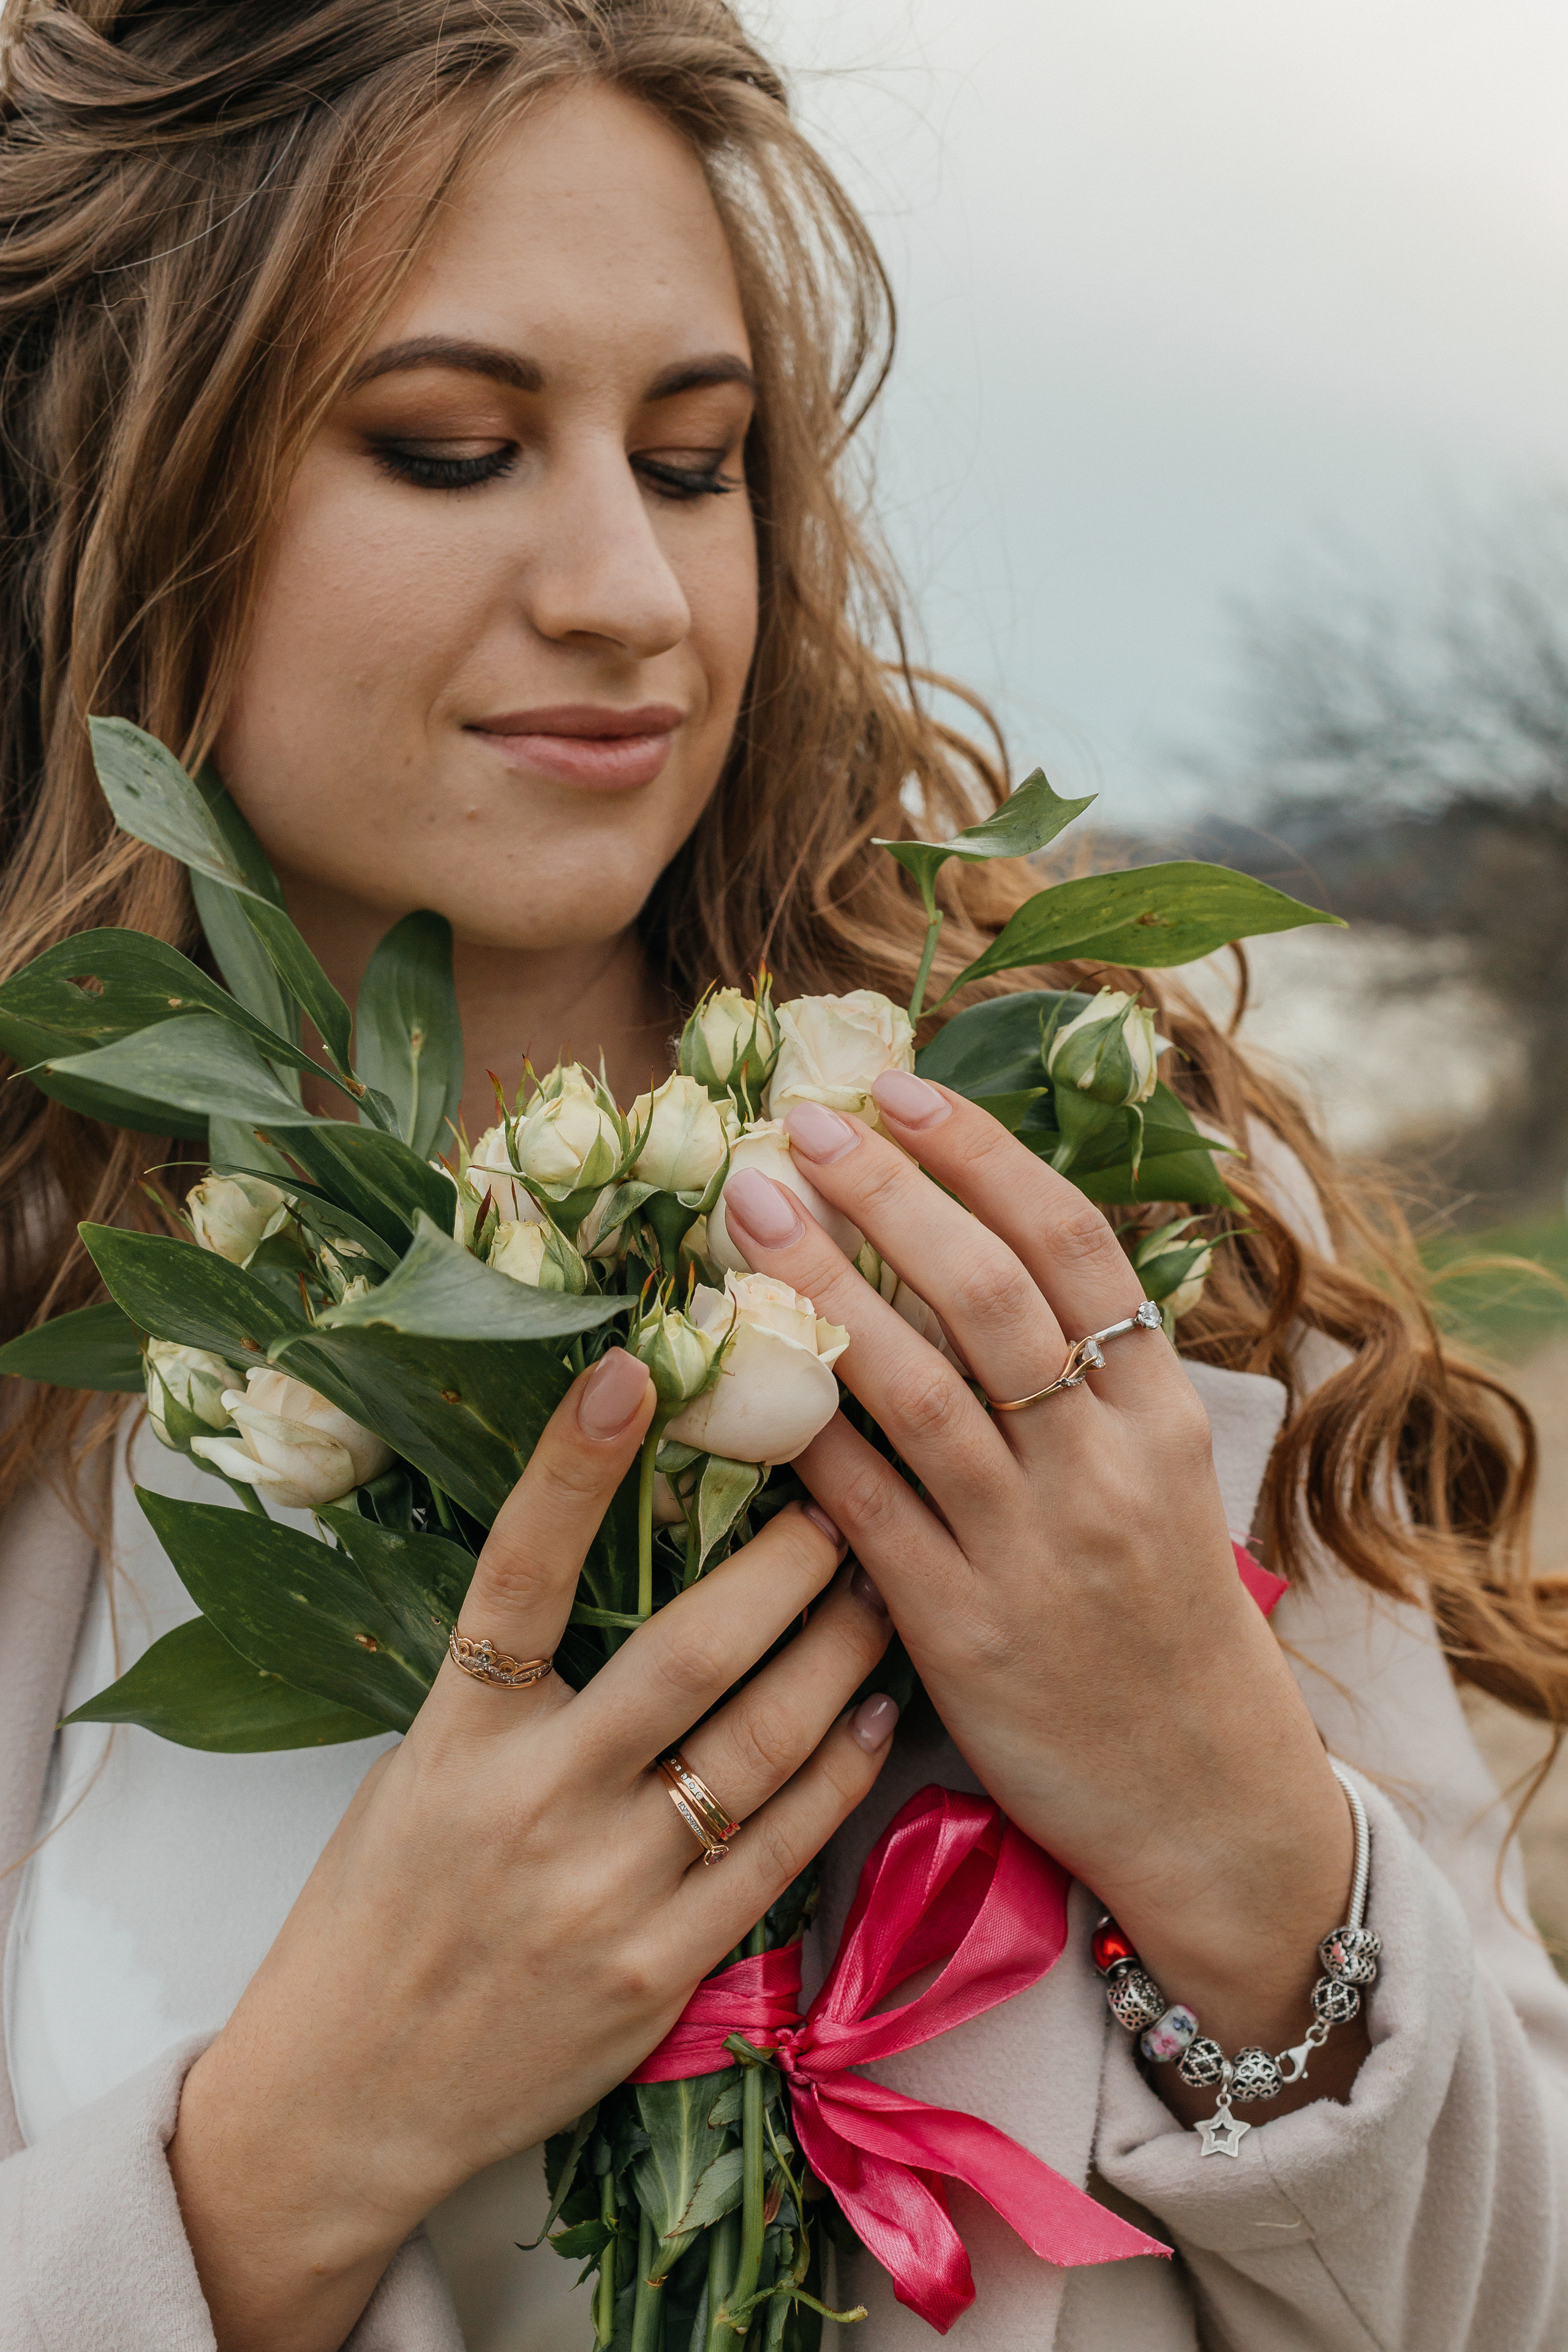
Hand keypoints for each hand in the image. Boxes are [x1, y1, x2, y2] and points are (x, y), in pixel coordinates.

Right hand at [168, 1348, 895, 2351]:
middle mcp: (534, 1804)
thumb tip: (609, 1570)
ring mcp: (605, 1894)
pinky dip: (837, 1772)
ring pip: (758, 1747)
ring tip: (886, 1583)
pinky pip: (778, 1851)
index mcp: (458, 1738)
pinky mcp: (660, 1972)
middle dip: (784, 1564)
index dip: (573, 1468)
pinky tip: (874, 1714)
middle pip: (687, 1656)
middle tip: (845, 1488)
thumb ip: (508, 1689)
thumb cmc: (380, 1912)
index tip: (632, 1370)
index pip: (519, 1575)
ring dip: (838, 1654)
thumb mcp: (420, 1772)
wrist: (342, 2099)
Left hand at [719, 1075, 1363, 2118]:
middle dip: (886, 1194)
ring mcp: (1032, 1550)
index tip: (899, 1089)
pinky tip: (736, 1372)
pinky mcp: (961, 1633)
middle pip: (988, 1294)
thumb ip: (1088, 1379)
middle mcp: (1104, 1468)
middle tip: (796, 1124)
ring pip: (915, 1386)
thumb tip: (970, 1246)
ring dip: (822, 1287)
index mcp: (1162, 1417)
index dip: (982, 1155)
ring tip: (748, 1211)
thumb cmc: (1168, 1621)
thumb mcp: (1165, 1484)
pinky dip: (800, 1433)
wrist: (1208, 1798)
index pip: (1076, 1248)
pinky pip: (861, 1509)